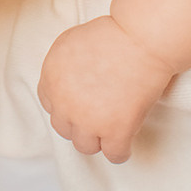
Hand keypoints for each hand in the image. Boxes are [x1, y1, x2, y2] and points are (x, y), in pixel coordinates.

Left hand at [37, 15, 176, 163]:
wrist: (139, 39)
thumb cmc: (111, 35)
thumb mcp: (70, 42)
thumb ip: (61, 67)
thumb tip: (65, 85)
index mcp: (51, 79)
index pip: (50, 105)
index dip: (66, 104)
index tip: (80, 103)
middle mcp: (64, 103)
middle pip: (64, 128)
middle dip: (79, 122)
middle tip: (97, 115)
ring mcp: (89, 121)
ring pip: (85, 146)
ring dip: (97, 139)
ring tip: (109, 131)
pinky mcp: (116, 131)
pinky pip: (114, 155)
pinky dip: (120, 151)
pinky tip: (126, 142)